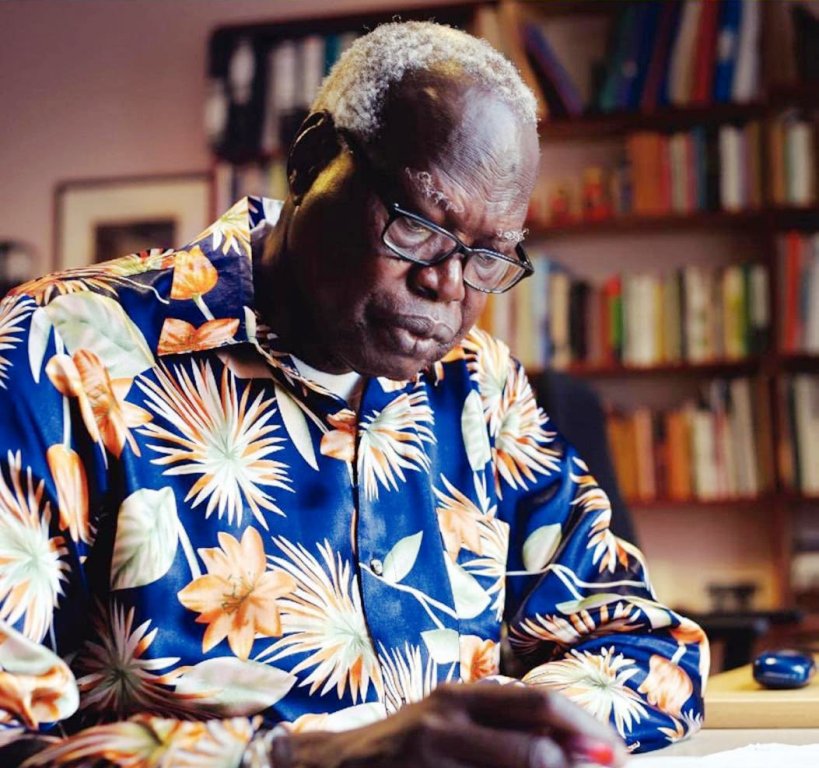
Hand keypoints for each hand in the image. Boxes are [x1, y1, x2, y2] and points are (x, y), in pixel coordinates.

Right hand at [270, 683, 626, 767]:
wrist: (337, 766)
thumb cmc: (408, 745)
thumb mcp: (455, 721)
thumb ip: (509, 729)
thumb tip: (584, 748)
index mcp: (464, 694)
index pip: (542, 705)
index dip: (588, 730)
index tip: (618, 755)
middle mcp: (449, 718)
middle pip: (537, 746)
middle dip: (583, 764)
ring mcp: (433, 753)